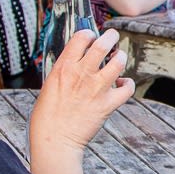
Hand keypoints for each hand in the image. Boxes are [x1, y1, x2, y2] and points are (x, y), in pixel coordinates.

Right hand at [32, 28, 134, 152]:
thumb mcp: (49, 85)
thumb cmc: (46, 116)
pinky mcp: (108, 104)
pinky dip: (128, 84)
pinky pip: (127, 88)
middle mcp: (82, 74)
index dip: (89, 33)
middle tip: (112, 37)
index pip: (81, 37)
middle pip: (103, 44)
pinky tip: (123, 84)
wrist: (54, 140)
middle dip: (110, 37)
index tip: (91, 35)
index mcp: (63, 67)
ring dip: (120, 57)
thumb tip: (75, 62)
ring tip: (117, 59)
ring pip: (118, 62)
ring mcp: (96, 88)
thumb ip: (64, 71)